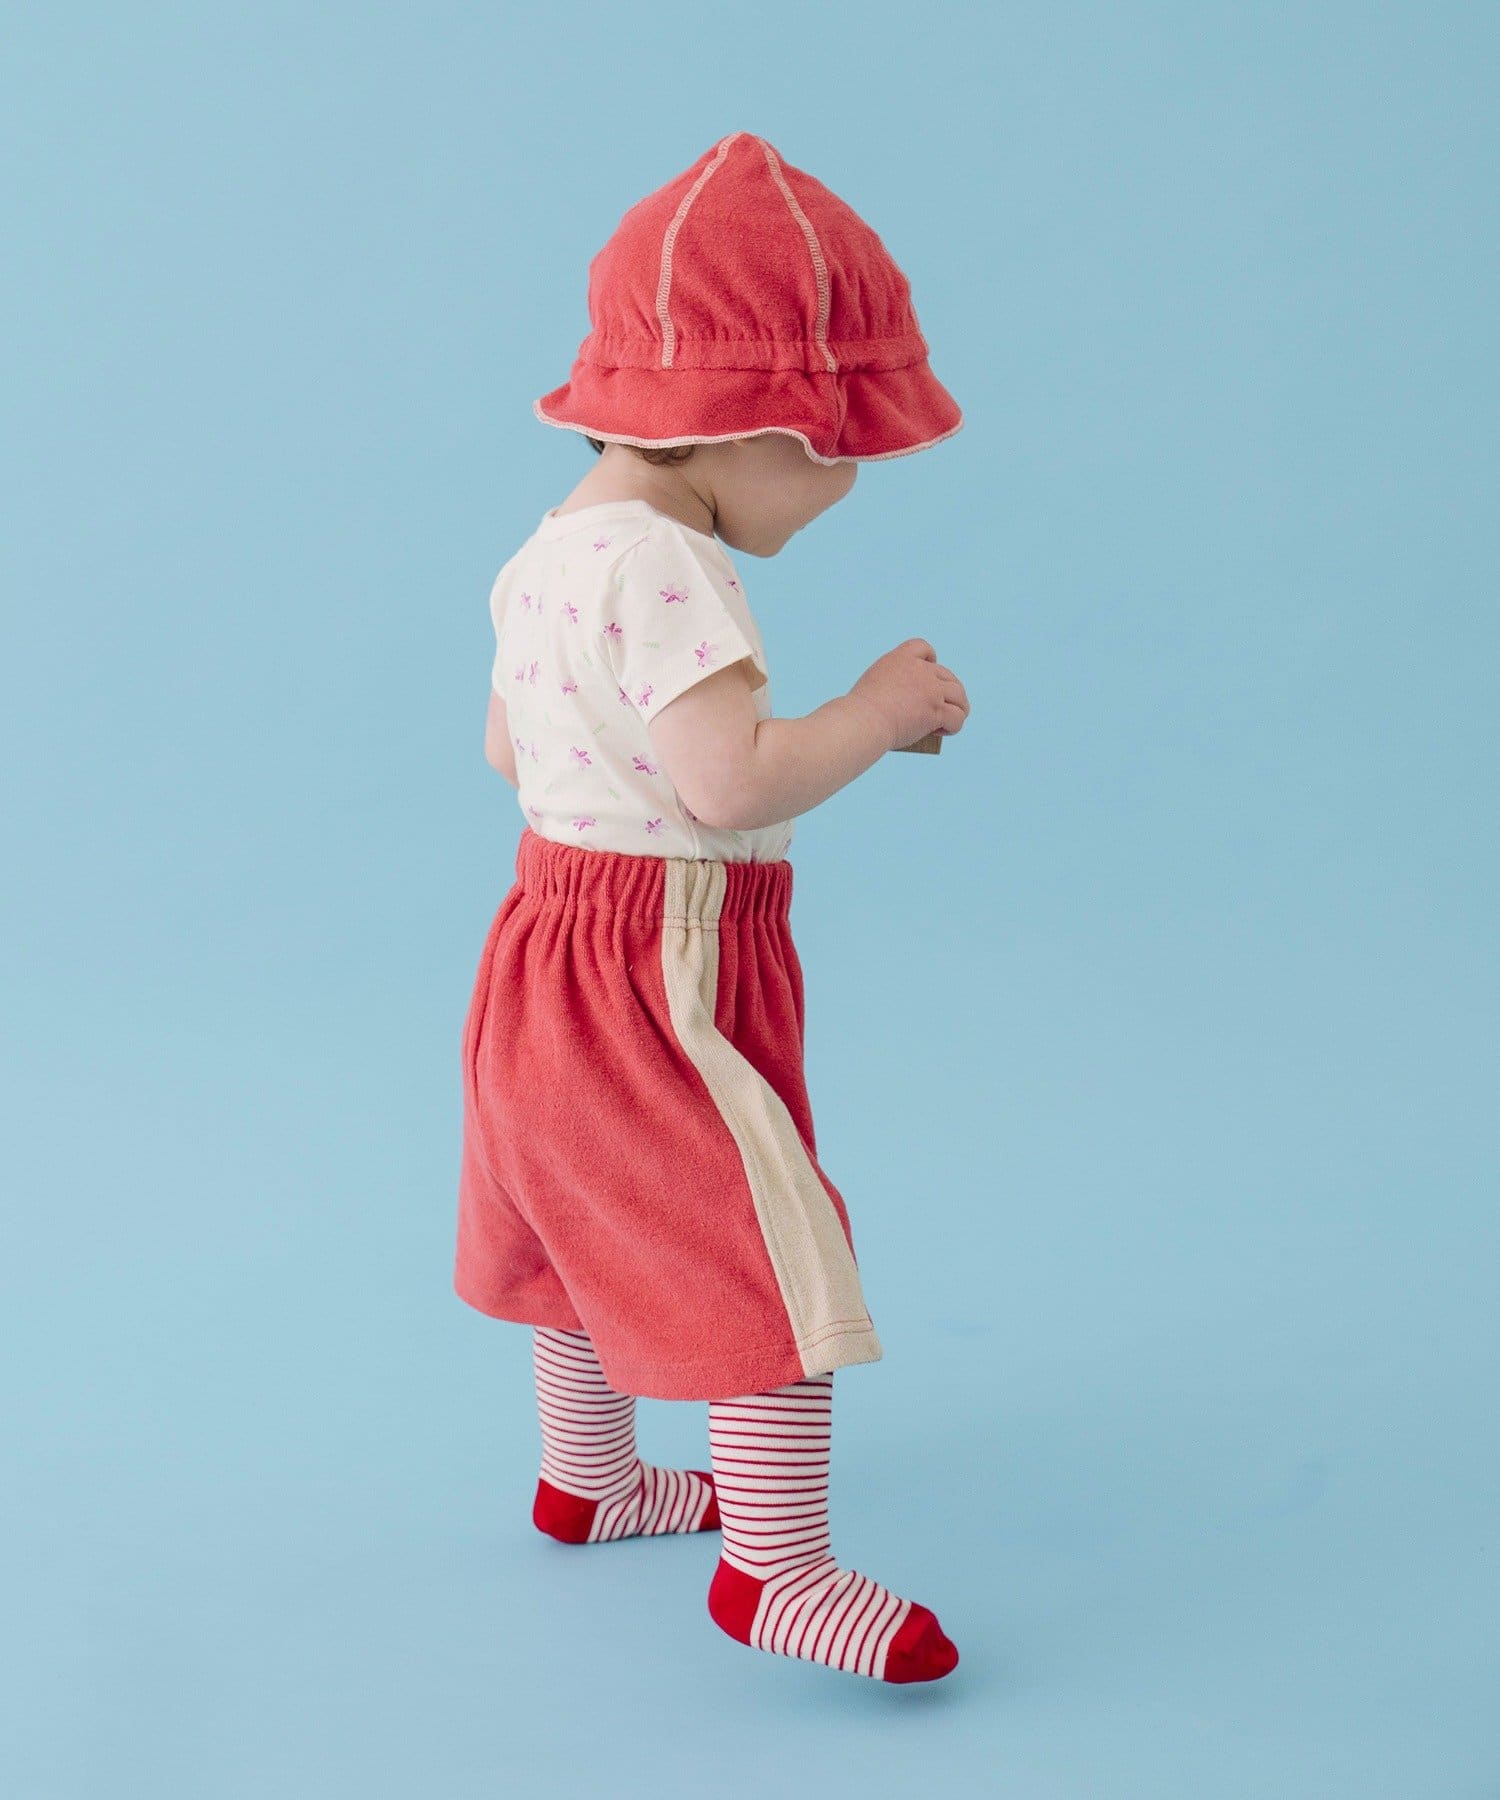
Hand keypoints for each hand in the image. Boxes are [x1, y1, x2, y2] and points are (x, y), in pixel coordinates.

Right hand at [848, 638, 969, 752]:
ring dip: (958, 707)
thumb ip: (891, 687)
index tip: (928, 673)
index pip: (923, 648)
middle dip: (949, 691)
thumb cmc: (859, 712)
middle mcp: (919, 670)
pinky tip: (943, 731)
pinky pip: (957, 717)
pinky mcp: (936, 710)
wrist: (863, 721)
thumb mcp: (873, 686)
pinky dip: (954, 726)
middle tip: (942, 707)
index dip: (930, 660)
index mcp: (899, 659)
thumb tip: (906, 707)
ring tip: (950, 720)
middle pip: (947, 675)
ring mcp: (931, 689)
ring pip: (959, 695)